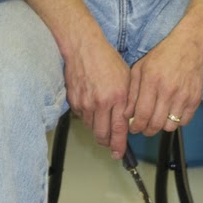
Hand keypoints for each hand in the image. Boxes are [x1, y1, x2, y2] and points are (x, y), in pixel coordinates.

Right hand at [63, 28, 133, 159]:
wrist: (83, 48)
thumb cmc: (107, 60)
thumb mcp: (127, 79)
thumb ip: (128, 101)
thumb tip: (129, 121)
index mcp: (117, 97)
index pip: (119, 129)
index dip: (119, 145)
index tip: (119, 154)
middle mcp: (101, 103)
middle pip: (102, 134)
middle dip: (107, 143)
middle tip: (111, 145)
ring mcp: (85, 103)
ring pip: (91, 127)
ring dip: (98, 129)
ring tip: (103, 123)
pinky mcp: (74, 101)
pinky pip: (82, 117)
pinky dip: (88, 117)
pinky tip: (93, 107)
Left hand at [125, 29, 202, 137]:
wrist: (189, 47)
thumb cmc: (162, 56)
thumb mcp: (140, 69)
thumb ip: (132, 93)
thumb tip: (127, 114)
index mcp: (152, 82)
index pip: (142, 114)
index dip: (136, 127)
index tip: (134, 128)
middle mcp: (168, 90)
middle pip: (156, 124)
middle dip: (147, 131)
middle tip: (144, 128)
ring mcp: (184, 96)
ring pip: (170, 126)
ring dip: (162, 127)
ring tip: (158, 120)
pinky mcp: (195, 99)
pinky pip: (185, 121)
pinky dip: (177, 122)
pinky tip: (171, 114)